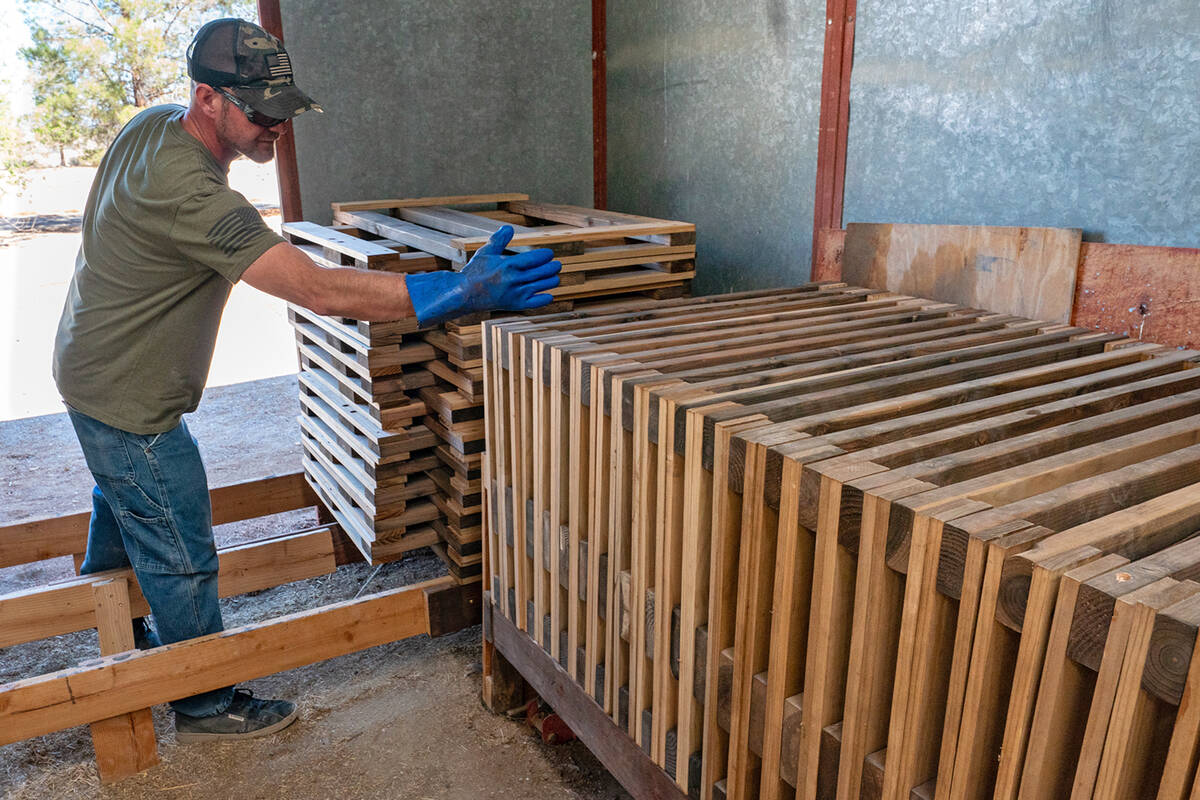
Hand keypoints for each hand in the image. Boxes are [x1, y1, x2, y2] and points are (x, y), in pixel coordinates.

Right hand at [404, 225, 561, 325]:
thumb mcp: (486, 252)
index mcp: (509, 264)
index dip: (546, 255)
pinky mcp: (516, 305)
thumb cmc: (476, 271)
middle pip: (544, 271)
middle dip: (553, 267)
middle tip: (556, 264)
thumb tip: (508, 227)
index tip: (549, 254)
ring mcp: (516, 293)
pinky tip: (548, 293)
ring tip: (554, 276)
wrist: (466, 294)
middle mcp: (514, 279)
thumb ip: (499, 239)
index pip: (537, 258)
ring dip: (552, 280)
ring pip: (544, 286)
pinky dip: (546, 298)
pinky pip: (537, 302)